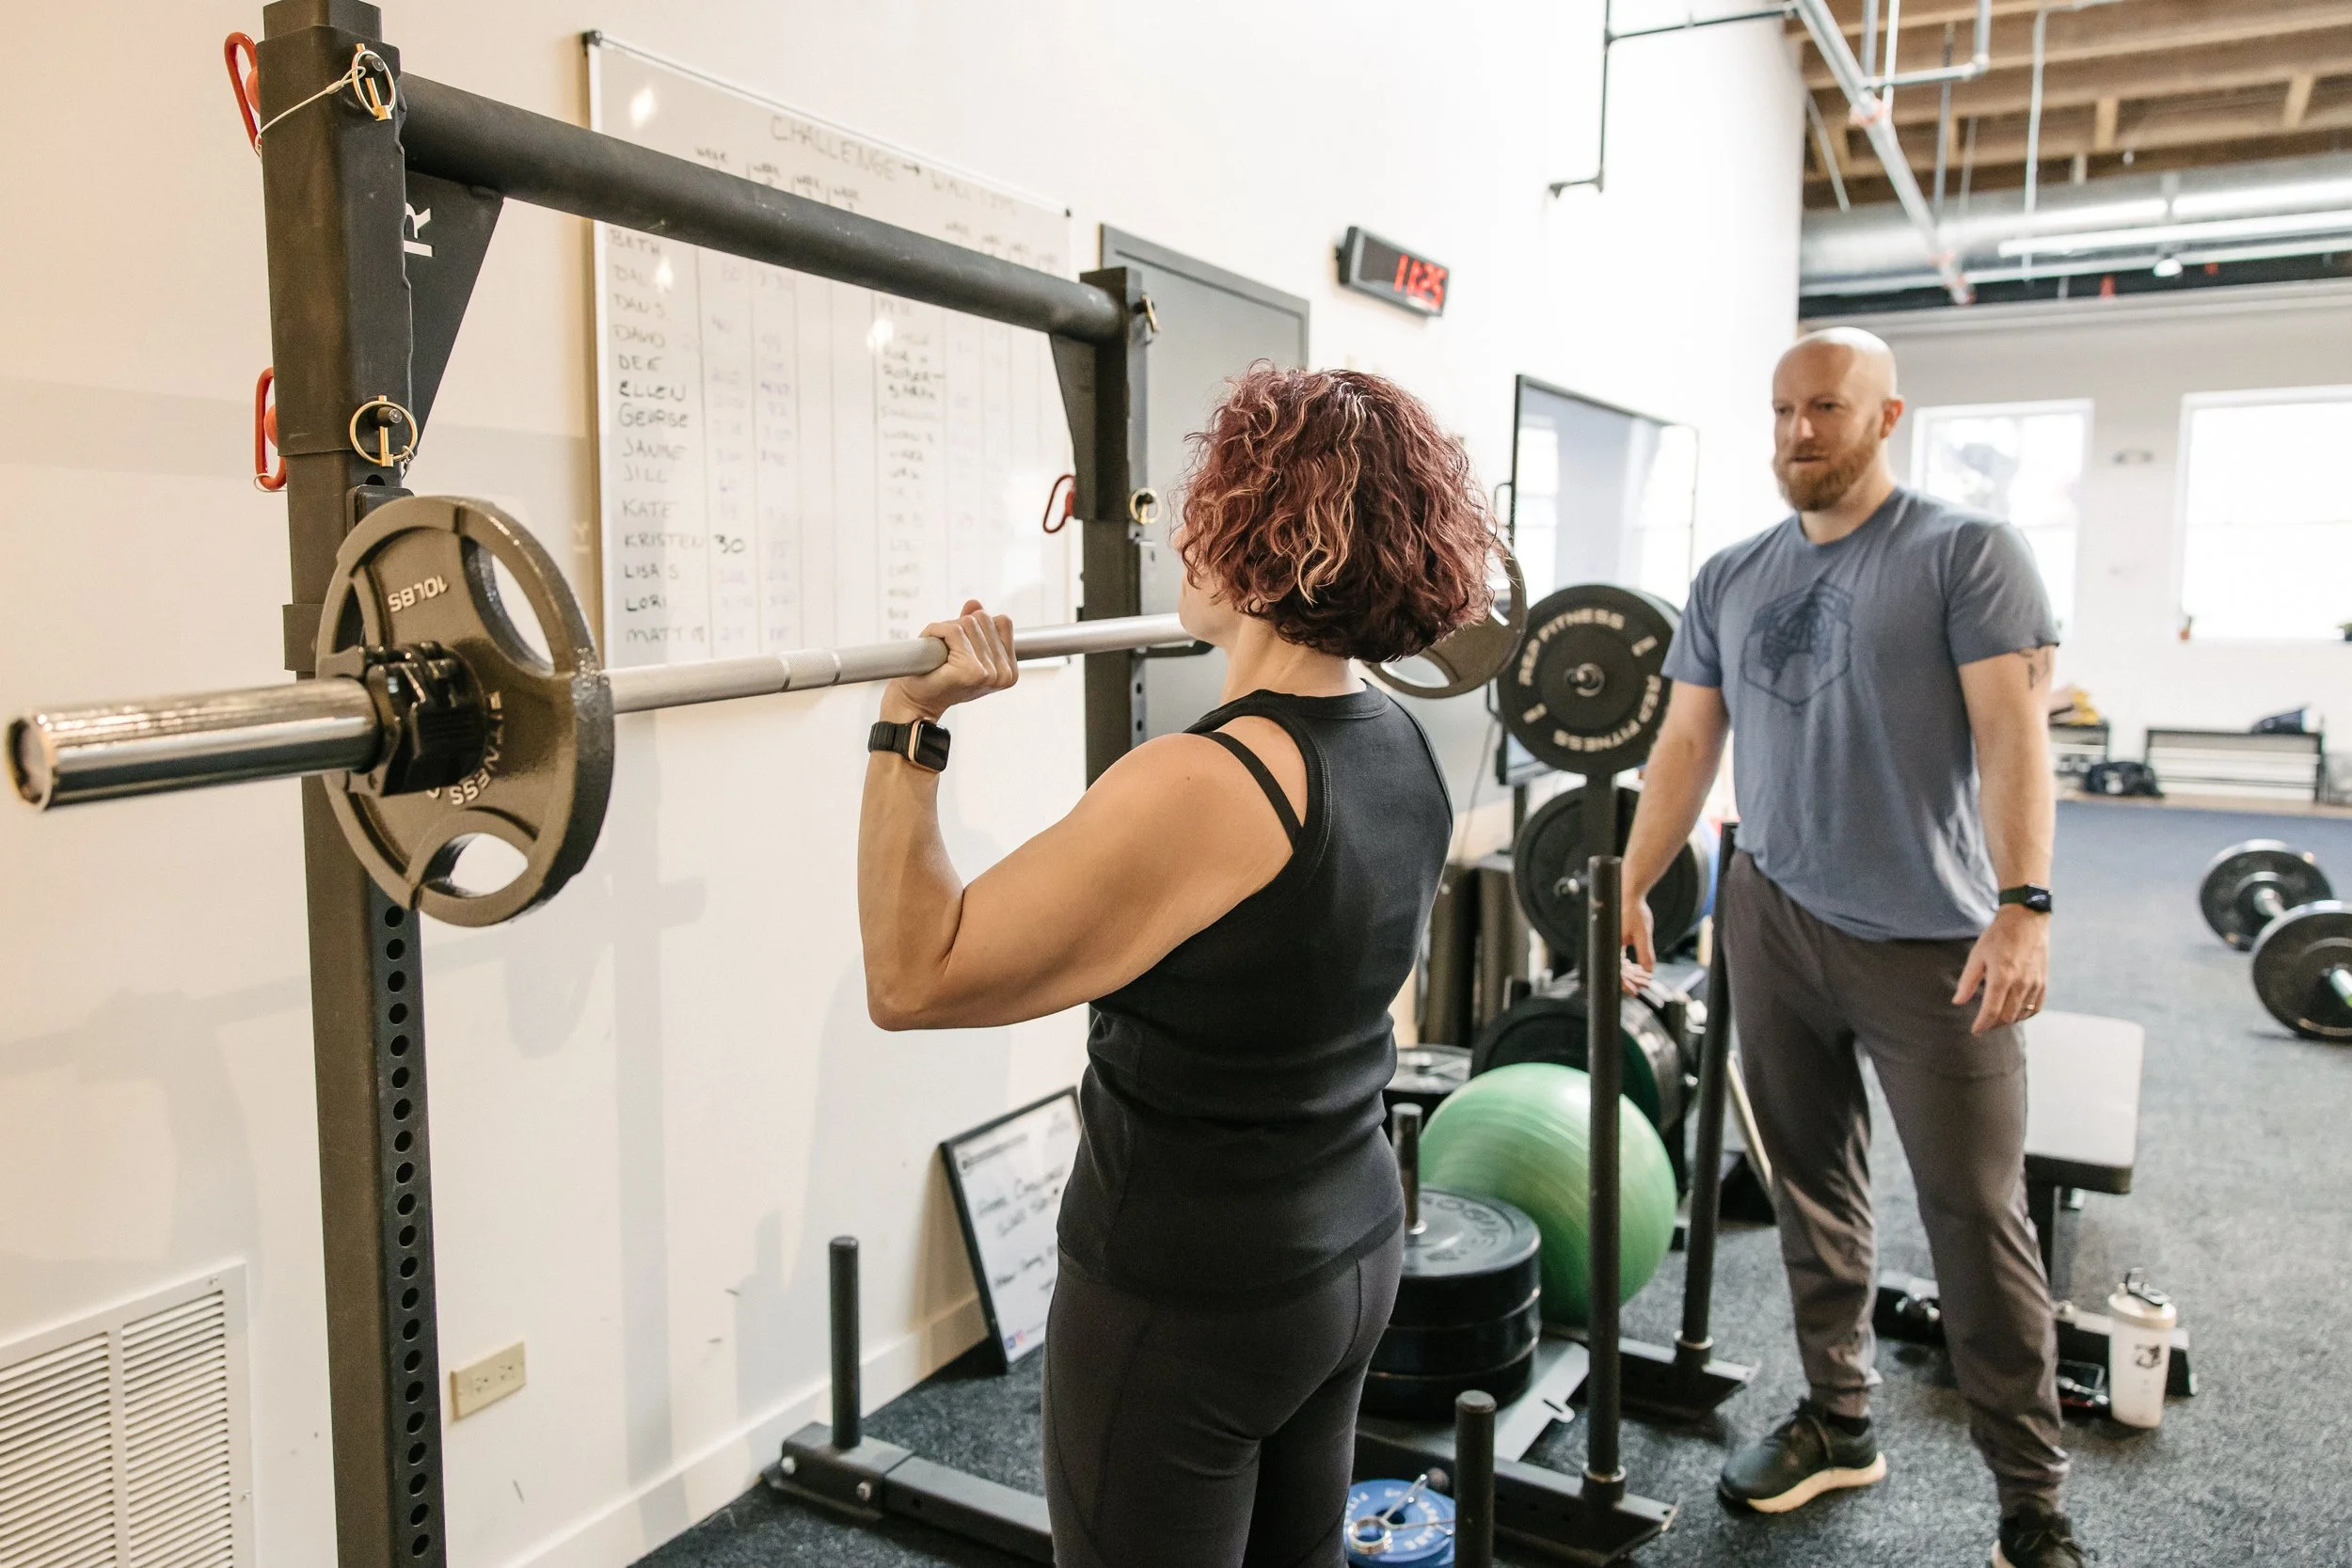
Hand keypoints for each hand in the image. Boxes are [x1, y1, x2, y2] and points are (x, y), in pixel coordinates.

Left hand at [884, 601, 1016, 721]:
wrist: (916, 701)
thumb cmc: (938, 677)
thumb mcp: (963, 647)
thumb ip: (974, 626)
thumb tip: (974, 604)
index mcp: (1009, 670)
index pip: (1002, 621)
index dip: (978, 626)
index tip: (963, 646)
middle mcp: (1004, 673)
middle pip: (984, 619)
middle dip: (961, 627)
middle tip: (948, 651)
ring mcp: (989, 673)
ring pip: (968, 623)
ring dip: (946, 631)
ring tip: (940, 653)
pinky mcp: (971, 670)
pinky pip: (953, 630)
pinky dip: (935, 632)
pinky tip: (932, 650)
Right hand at [1618, 885, 1654, 995]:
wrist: (1629, 894)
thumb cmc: (1634, 910)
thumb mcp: (1643, 934)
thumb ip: (1645, 953)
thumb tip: (1648, 970)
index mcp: (1612, 946)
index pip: (1616, 971)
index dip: (1626, 984)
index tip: (1635, 991)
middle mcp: (1608, 946)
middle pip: (1618, 970)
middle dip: (1633, 980)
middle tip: (1645, 985)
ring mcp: (1611, 944)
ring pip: (1620, 965)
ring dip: (1633, 973)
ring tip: (1646, 978)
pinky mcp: (1615, 940)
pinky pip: (1621, 958)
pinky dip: (1631, 964)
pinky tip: (1640, 968)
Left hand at [1954, 905, 2048, 1033]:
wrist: (2026, 920)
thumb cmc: (1998, 936)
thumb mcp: (1977, 955)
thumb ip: (1968, 981)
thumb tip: (1958, 1001)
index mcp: (2002, 977)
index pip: (1992, 1012)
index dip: (1982, 1025)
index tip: (1975, 1030)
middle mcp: (2021, 983)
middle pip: (2007, 1017)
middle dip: (1993, 1025)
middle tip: (1983, 1024)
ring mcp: (2035, 984)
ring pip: (2021, 1015)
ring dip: (2007, 1020)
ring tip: (1996, 1018)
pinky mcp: (2044, 982)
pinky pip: (2036, 1008)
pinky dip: (2024, 1014)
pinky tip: (2014, 1012)